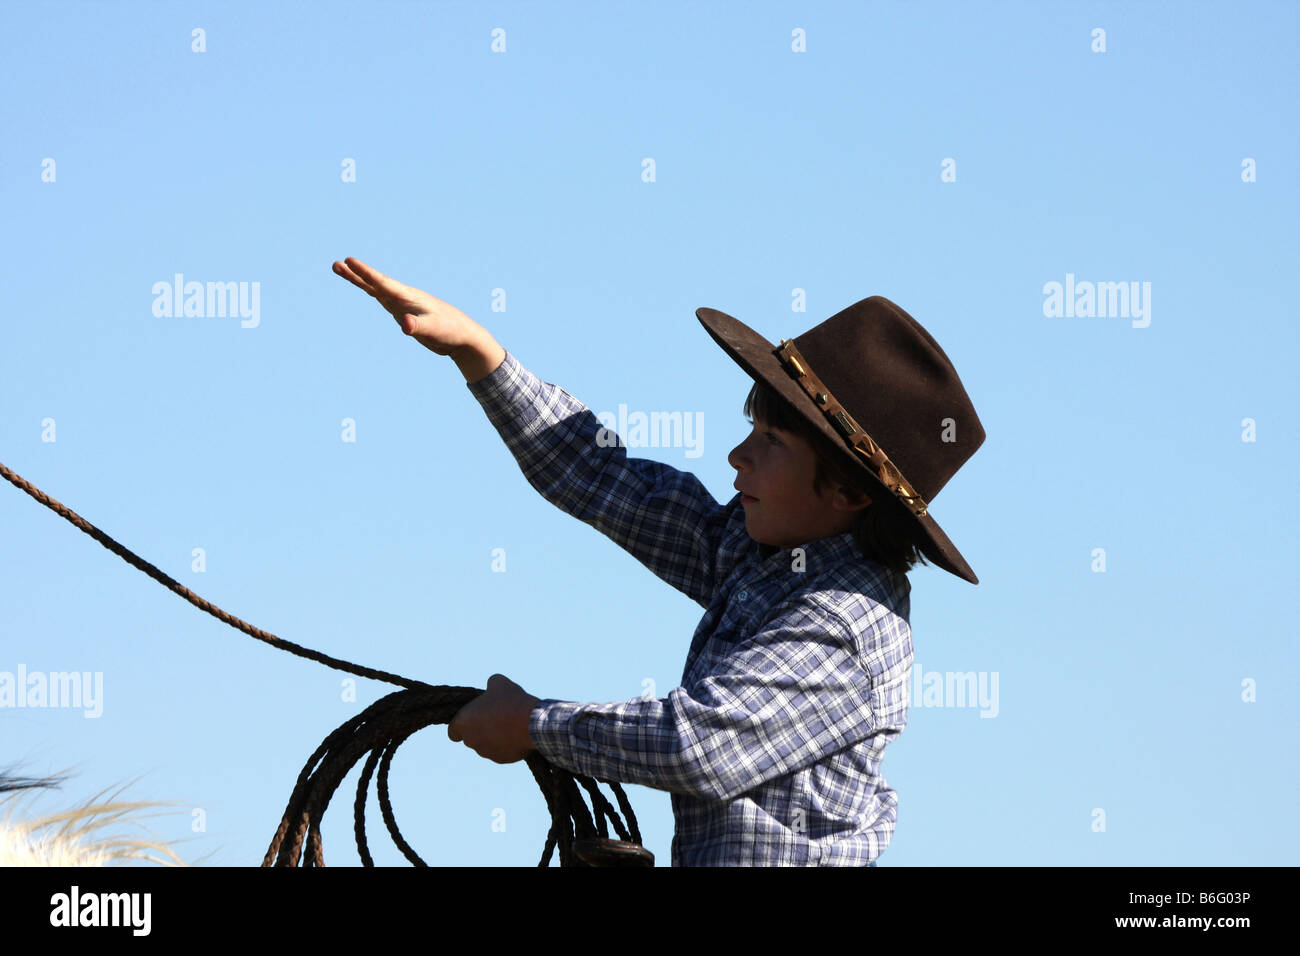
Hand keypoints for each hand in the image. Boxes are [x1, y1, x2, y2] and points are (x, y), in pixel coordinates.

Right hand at [331, 256, 480, 355]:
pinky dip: (372, 291)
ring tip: (341, 269)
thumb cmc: (450, 330)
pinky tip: (366, 288)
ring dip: (360, 280)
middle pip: (375, 283)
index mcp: (409, 297)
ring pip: (377, 289)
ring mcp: (403, 304)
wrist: (462, 335)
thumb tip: (405, 324)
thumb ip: (418, 326)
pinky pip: (383, 299)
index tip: (349, 260)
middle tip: (337, 264)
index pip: (383, 283)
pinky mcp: (404, 313)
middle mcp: (404, 297)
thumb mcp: (433, 330)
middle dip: (356, 274)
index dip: (366, 273)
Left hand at [447, 674, 541, 763]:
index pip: (452, 732)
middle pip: (470, 738)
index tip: (471, 720)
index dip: (460, 726)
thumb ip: (490, 684)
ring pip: (486, 746)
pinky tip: (517, 734)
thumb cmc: (510, 701)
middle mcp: (471, 740)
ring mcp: (486, 752)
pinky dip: (506, 745)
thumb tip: (491, 687)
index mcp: (463, 723)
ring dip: (493, 738)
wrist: (531, 723)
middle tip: (494, 717)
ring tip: (509, 724)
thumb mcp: (498, 682)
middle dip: (479, 730)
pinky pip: (501, 752)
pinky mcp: (501, 760)